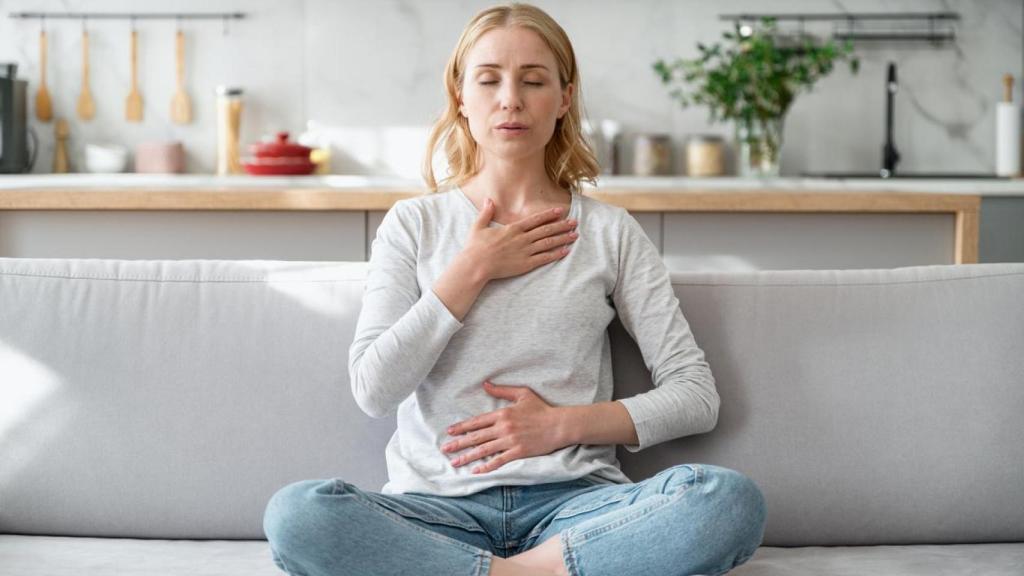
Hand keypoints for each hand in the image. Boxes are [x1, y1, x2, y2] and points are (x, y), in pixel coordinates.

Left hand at [441, 381, 568, 473]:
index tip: (450, 431)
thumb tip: (485, 384)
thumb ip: (502, 390)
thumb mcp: (522, 394)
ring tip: (455, 462)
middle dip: (459, 443)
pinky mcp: (518, 452)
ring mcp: (510, 441)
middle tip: (445, 449)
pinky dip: (487, 467)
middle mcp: (503, 428)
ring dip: (468, 456)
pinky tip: (476, 471)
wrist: (559, 425)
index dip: (462, 427)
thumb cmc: (542, 409)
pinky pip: (499, 461)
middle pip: (476, 437)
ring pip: (484, 450)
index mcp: (503, 413)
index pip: (477, 421)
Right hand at [463, 196, 577, 281]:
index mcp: (513, 229)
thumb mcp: (478, 226)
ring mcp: (525, 251)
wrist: (475, 265)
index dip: (549, 215)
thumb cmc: (475, 247)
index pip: (535, 219)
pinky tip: (566, 251)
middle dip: (562, 225)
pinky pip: (544, 258)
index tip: (560, 211)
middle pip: (546, 230)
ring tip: (575, 235)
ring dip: (563, 238)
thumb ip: (486, 212)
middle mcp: (522, 238)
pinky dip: (556, 254)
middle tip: (574, 222)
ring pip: (548, 242)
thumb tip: (488, 199)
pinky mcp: (525, 264)